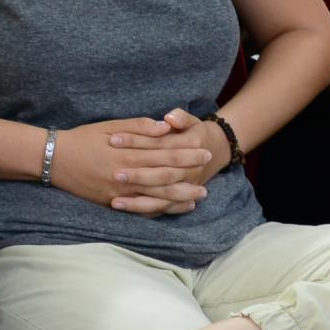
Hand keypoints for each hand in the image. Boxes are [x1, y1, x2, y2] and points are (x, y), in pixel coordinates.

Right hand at [53, 117, 212, 215]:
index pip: (164, 153)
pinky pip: (140, 209)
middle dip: (189, 173)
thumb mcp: (110, 125)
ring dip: (180, 196)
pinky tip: (173, 208)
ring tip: (199, 195)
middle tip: (209, 171)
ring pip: (156, 197)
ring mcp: (120, 192)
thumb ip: (139, 127)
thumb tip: (166, 127)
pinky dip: (159, 209)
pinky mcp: (112, 203)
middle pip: (165, 176)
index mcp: (128, 152)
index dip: (186, 153)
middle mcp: (126, 174)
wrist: (55, 159)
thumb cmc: (83, 138)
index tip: (204, 150)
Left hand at [106, 108, 233, 208]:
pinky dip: (146, 210)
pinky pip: (163, 208)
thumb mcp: (191, 121)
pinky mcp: (182, 197)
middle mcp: (191, 169)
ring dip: (139, 201)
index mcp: (191, 145)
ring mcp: (188, 186)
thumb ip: (180, 117)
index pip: (159, 143)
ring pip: (162, 195)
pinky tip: (127, 212)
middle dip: (138, 175)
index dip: (136, 140)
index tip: (113, 139)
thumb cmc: (195, 133)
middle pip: (162, 173)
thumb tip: (169, 117)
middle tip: (114, 174)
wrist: (216, 151)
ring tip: (115, 202)